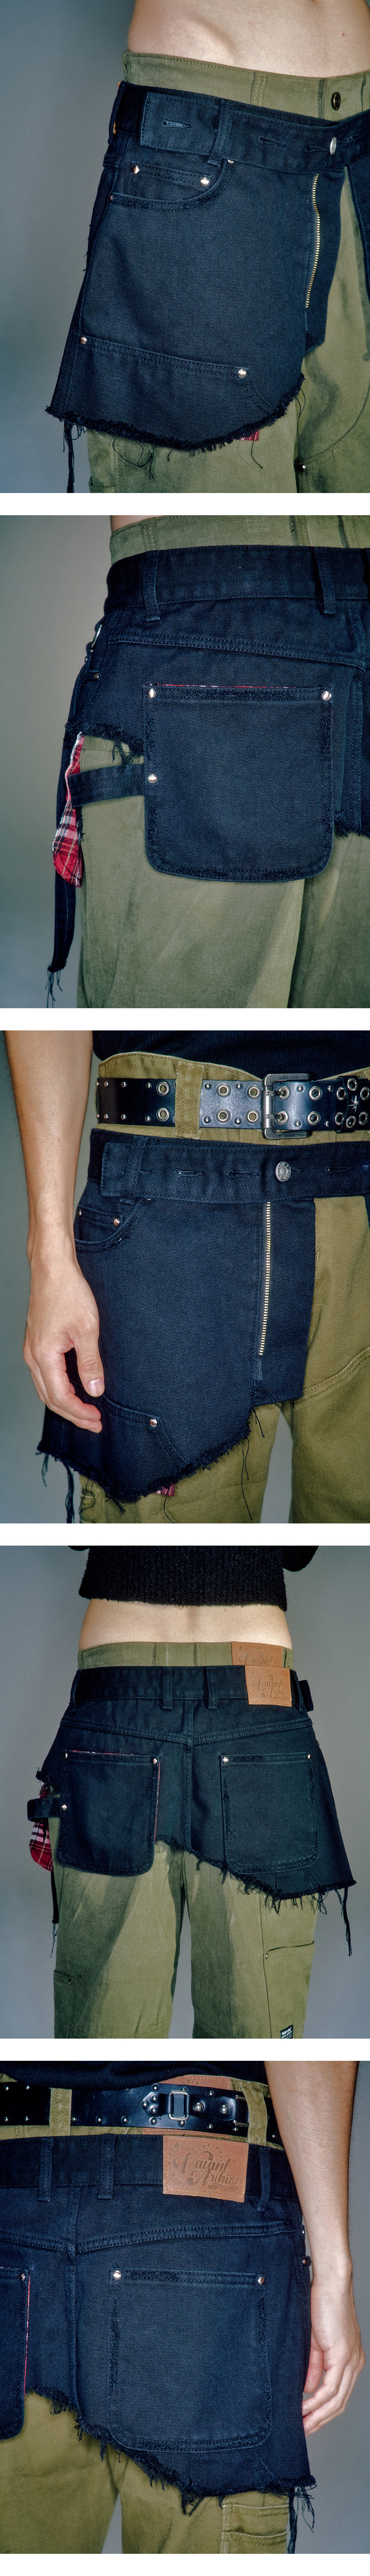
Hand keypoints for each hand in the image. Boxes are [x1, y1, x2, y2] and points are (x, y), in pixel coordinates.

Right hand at [24, 1233, 103, 1430]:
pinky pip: (45, 1375)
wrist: (53, 1268)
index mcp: (43, 1356)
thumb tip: (95, 1391)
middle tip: (95, 1423)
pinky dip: (59, 1388)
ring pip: (45, 1388)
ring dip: (66, 1403)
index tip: (97, 1420)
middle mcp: (33, 1356)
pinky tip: (74, 1388)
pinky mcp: (37, 1342)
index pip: (60, 1398)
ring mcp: (32, 1349)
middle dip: (73, 1415)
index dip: (79, 1413)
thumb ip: (90, 1364)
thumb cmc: (68, 1292)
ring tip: (86, 1412)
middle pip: (50, 1398)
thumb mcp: (87, 1330)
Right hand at [302, 2264, 364, 2431]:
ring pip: (336, 2400)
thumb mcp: (317, 2343)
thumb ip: (315, 2366)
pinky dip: (316, 2402)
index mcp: (351, 2361)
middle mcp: (355, 2364)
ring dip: (317, 2416)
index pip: (340, 2396)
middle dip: (321, 2420)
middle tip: (303, 2431)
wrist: (331, 2285)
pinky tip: (304, 2408)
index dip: (325, 2413)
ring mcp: (350, 2361)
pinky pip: (329, 2387)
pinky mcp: (342, 2355)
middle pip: (340, 2403)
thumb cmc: (323, 2307)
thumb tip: (309, 2389)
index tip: (308, 2422)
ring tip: (301, 2425)